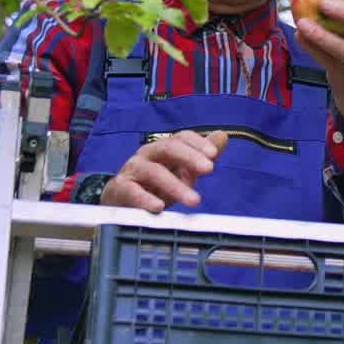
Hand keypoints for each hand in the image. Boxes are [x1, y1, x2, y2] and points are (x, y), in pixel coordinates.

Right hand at [101, 129, 227, 213]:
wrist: (121, 203)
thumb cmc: (155, 186)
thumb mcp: (181, 172)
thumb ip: (201, 157)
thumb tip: (223, 136)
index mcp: (163, 148)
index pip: (181, 137)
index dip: (198, 143)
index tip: (214, 154)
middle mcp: (148, 154)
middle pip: (168, 147)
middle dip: (190, 156)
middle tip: (209, 169)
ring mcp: (132, 170)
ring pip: (154, 171)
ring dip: (175, 186)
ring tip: (195, 200)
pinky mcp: (120, 188)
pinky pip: (132, 191)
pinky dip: (145, 199)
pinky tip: (159, 207)